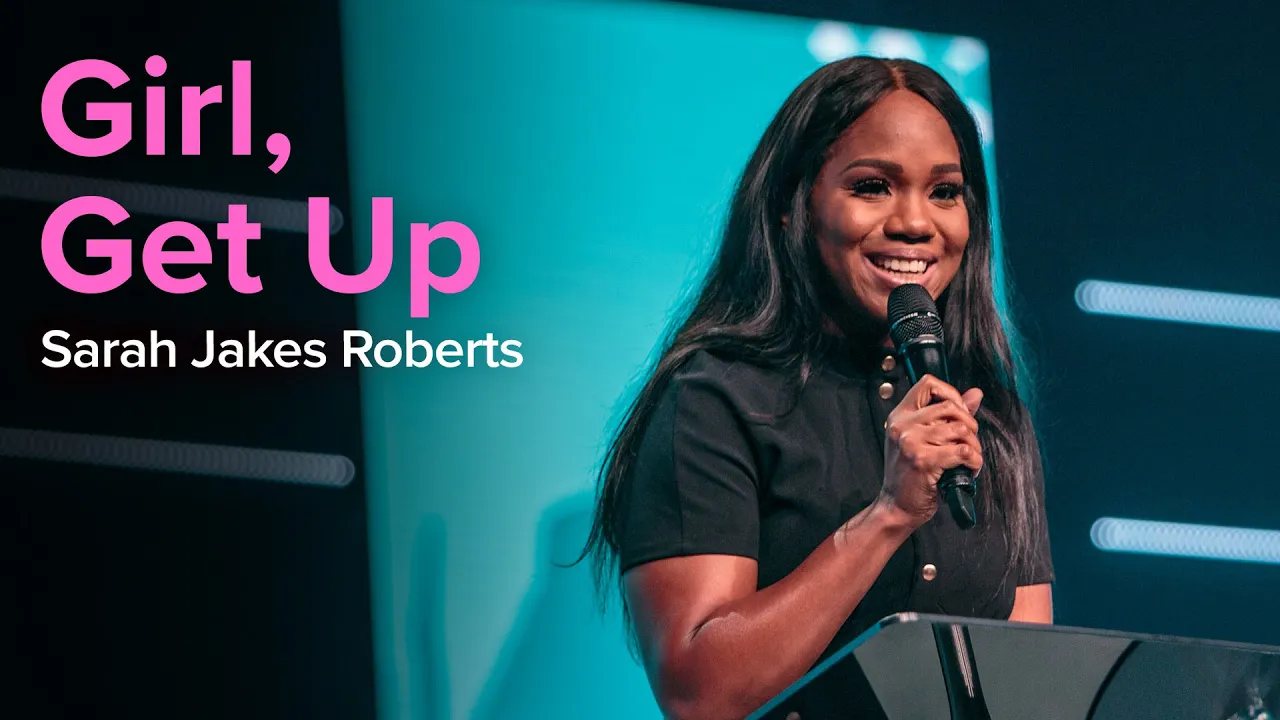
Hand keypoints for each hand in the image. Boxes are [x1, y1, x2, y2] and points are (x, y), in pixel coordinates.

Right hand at [878, 375, 983, 529]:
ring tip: (969, 458)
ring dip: (974, 446)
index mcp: (900, 416)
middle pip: (950, 406)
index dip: (950, 393)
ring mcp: (911, 442)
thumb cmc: (910, 475)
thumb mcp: (923, 440)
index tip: (959, 412)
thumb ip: (948, 415)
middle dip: (969, 424)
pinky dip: (974, 461)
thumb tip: (976, 394)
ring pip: (960, 429)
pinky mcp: (923, 460)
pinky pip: (963, 451)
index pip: (927, 383)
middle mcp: (902, 425)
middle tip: (969, 441)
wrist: (896, 506)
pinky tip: (969, 469)